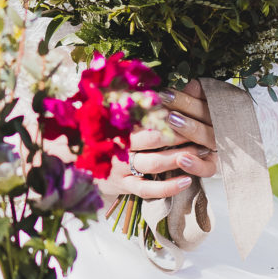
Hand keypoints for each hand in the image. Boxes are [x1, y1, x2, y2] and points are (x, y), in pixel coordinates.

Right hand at [107, 80, 218, 199]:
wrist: (76, 164)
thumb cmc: (103, 135)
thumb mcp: (111, 114)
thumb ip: (135, 102)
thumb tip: (165, 89)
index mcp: (117, 125)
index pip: (147, 117)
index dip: (169, 114)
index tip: (188, 110)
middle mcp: (118, 146)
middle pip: (154, 139)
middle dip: (180, 134)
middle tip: (200, 130)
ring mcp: (120, 168)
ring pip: (154, 163)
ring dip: (180, 157)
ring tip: (201, 150)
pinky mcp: (123, 186)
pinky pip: (149, 189)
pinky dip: (169, 187)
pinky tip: (187, 180)